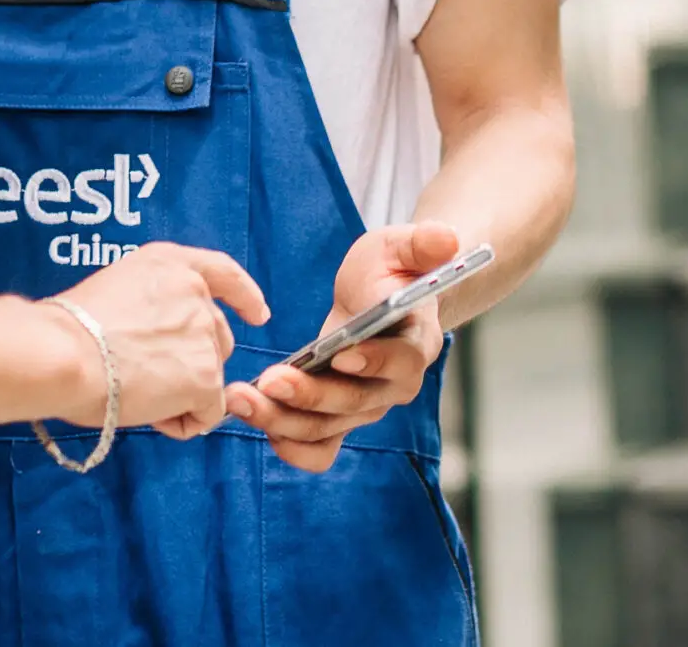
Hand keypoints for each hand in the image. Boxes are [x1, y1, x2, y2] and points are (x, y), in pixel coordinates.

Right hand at [56, 242, 269, 437]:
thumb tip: (152, 344)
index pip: (222, 272)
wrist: (63, 353)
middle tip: (145, 379)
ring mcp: (204, 334)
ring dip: (181, 394)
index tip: (259, 314)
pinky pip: (206, 413)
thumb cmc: (68, 330)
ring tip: (135, 392)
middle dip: (194, 364)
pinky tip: (149, 412)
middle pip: (218, 338)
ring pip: (209, 379)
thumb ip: (149, 307)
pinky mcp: (206, 376)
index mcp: (169, 264)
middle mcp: (194, 292)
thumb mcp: (115, 291)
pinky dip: (182, 422)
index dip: (244, 296)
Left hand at [229, 222, 459, 471]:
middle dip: (310, 396)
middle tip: (268, 380)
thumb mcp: (402, 246)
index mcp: (418, 342)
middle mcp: (395, 385)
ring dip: (283, 421)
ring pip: (329, 428)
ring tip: (241, 399)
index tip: (340, 355)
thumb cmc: (391, 270)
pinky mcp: (339, 417)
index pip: (402, 360)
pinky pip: (319, 448)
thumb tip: (446, 238)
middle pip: (355, 402)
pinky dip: (291, 446)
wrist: (380, 295)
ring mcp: (366, 406)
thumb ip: (423, 243)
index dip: (374, 361)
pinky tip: (258, 424)